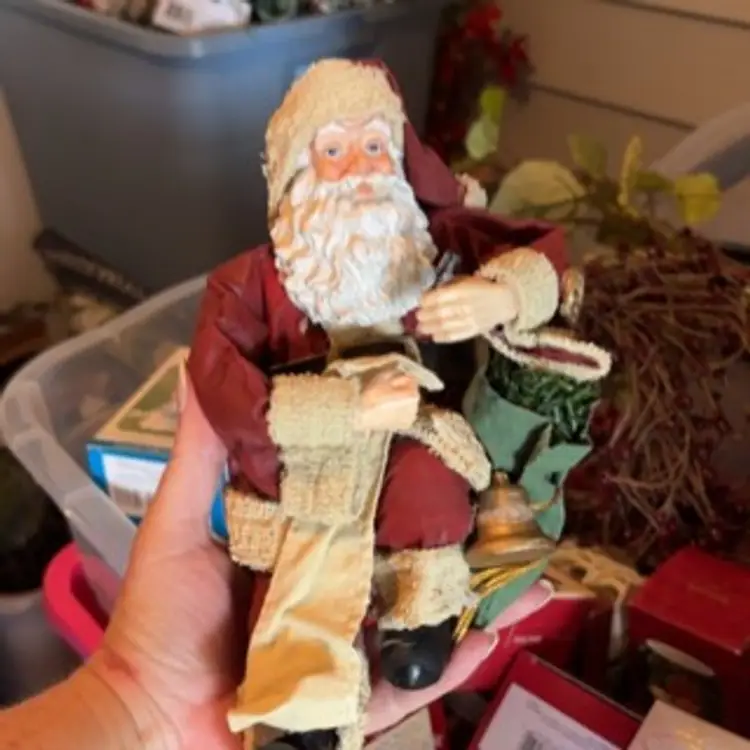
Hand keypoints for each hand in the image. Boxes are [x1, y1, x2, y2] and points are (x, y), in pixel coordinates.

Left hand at [84, 379, 544, 747]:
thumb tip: (199, 365)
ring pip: (422, 613)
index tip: (437, 426)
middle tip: (506, 495)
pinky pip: (413, 683)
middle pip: (404, 552)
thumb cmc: (161, 619)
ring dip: (474, 592)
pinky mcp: (355, 697)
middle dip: (455, 528)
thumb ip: (200, 454)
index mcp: (301, 539)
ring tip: (529, 566)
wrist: (149, 721)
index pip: (360, 495)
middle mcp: (335, 583)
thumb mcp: (180, 524)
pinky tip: (495, 634)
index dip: (398, 465)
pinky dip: (452, 664)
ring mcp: (350, 640)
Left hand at [417, 276, 517, 342]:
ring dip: (429, 328)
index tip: (420, 302)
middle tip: (418, 317)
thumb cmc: (481, 288)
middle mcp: (463, 306)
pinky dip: (442, 337)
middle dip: (425, 316)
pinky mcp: (472, 331)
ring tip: (421, 328)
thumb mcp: (464, 281)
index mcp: (461, 291)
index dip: (426, 301)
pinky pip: (454, 336)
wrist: (504, 301)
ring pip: (444, 326)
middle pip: (439, 313)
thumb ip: (448, 287)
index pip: (439, 297)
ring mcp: (468, 320)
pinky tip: (434, 336)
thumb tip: (429, 296)